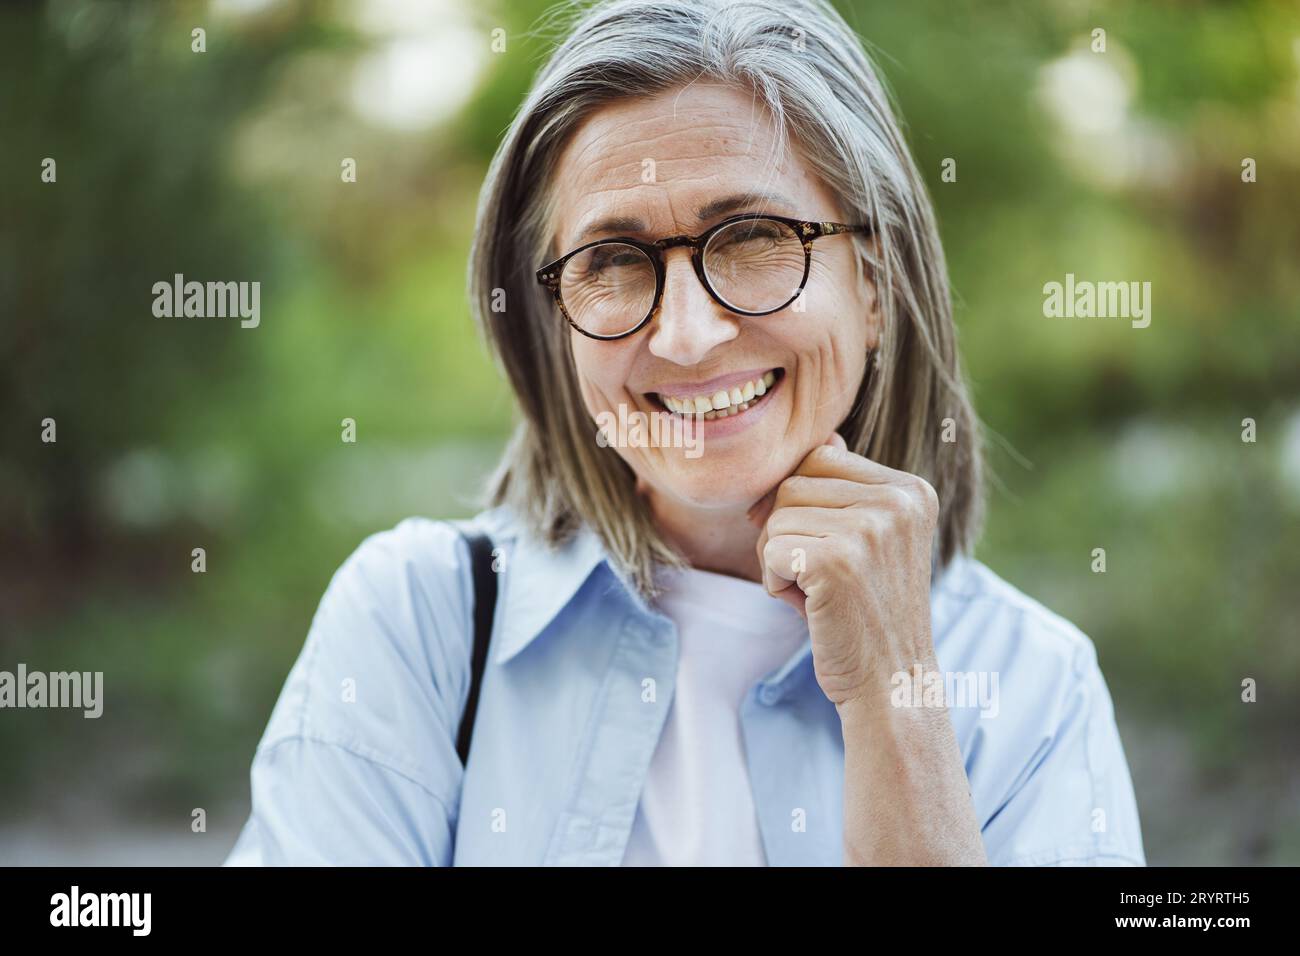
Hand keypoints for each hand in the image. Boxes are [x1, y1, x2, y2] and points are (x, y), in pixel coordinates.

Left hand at [748, 431, 940, 706]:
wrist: (892, 685)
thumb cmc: (868, 612)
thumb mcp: (870, 540)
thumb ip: (848, 490)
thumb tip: (825, 436)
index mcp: (911, 489)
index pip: (821, 458)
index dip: (796, 500)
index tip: (810, 544)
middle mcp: (898, 501)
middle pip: (792, 484)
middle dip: (785, 531)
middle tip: (817, 578)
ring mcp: (870, 529)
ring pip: (776, 517)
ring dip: (778, 559)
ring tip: (818, 594)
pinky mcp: (838, 561)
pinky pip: (770, 550)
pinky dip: (775, 582)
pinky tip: (809, 608)